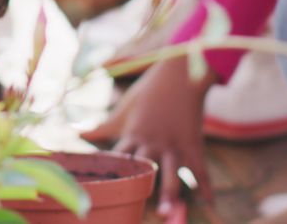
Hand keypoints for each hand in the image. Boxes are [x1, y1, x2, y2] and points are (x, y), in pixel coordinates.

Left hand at [82, 57, 215, 215]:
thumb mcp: (123, 109)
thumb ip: (102, 126)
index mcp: (132, 135)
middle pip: (145, 169)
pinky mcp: (193, 145)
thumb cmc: (147, 92)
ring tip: (167, 213)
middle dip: (141, 187)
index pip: (119, 159)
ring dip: (170, 193)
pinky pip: (201, 169)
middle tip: (134, 205)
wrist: (179, 76)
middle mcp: (152, 143)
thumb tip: (77, 131)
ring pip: (172, 173)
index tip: (105, 191)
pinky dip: (206, 186)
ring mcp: (174, 145)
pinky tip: (208, 202)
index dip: (114, 174)